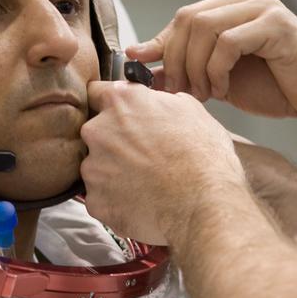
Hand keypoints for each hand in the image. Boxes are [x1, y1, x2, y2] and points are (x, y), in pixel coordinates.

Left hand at [80, 81, 245, 242]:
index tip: (121, 116)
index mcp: (121, 103)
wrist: (203, 204)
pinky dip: (117, 201)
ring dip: (114, 173)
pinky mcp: (95, 200)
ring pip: (97, 167)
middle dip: (113, 142)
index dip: (110, 106)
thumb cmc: (203, 156)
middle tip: (143, 156)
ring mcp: (92, 168)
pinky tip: (142, 202)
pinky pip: (101, 197)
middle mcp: (98, 131)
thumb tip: (154, 101)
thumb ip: (159, 100)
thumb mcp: (191, 110)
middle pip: (96, 133)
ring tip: (146, 183)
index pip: (96, 93)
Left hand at [126, 0, 296, 123]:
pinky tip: (224, 90)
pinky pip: (228, 41)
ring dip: (195, 67)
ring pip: (204, 27)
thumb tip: (141, 66)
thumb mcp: (219, 79)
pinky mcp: (277, 24)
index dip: (160, 45)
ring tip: (205, 94)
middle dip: (175, 60)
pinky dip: (217, 69)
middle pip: (188, 19)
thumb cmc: (275, 87)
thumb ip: (186, 68)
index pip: (183, 18)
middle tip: (180, 92)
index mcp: (233, 5)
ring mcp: (264, 6)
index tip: (143, 73)